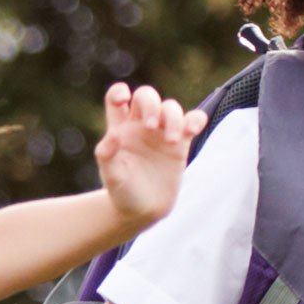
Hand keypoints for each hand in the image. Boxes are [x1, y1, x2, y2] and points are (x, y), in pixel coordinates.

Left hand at [95, 83, 205, 227]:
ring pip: (170, 107)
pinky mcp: (181, 143)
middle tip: (150, 127)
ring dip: (173, 118)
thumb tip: (113, 134)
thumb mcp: (111, 176)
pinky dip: (196, 119)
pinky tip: (193, 129)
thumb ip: (107, 154)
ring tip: (170, 141)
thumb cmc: (122, 192)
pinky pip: (192, 121)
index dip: (119, 92)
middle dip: (150, 105)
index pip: (117, 99)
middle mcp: (140, 126)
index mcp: (119, 128)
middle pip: (146, 97)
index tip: (123, 98)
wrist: (143, 210)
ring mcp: (161, 133)